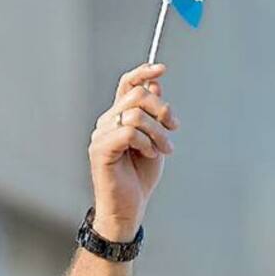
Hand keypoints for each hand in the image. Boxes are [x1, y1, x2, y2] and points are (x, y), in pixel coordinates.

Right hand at [87, 63, 179, 240]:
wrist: (130, 207)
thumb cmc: (140, 177)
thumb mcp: (155, 140)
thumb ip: (154, 115)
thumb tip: (156, 84)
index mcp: (118, 117)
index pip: (126, 85)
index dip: (143, 72)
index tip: (161, 68)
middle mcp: (107, 121)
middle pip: (137, 96)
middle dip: (162, 110)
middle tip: (173, 129)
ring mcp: (101, 134)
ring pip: (135, 114)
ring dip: (157, 132)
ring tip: (163, 149)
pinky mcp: (101, 149)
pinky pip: (128, 132)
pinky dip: (145, 142)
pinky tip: (149, 154)